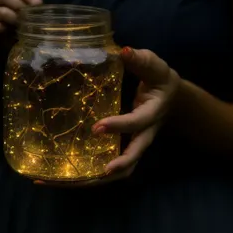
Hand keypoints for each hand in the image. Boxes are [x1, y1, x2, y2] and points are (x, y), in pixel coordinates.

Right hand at [0, 0, 41, 37]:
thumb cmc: (5, 21)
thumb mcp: (14, 7)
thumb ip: (22, 0)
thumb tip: (39, 3)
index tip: (38, 2)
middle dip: (21, 5)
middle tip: (33, 16)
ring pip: (1, 11)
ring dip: (16, 18)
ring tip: (24, 25)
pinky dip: (6, 29)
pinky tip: (10, 32)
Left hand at [35, 47, 179, 187]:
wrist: (173, 98)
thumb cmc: (160, 79)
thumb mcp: (154, 66)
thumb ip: (140, 60)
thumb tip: (124, 50)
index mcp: (152, 115)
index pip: (135, 124)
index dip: (118, 126)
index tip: (97, 128)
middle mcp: (144, 136)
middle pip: (129, 161)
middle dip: (108, 168)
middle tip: (80, 174)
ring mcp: (133, 145)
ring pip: (116, 173)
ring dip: (91, 180)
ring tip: (60, 181)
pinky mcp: (122, 148)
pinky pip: (107, 167)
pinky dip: (87, 175)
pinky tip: (61, 175)